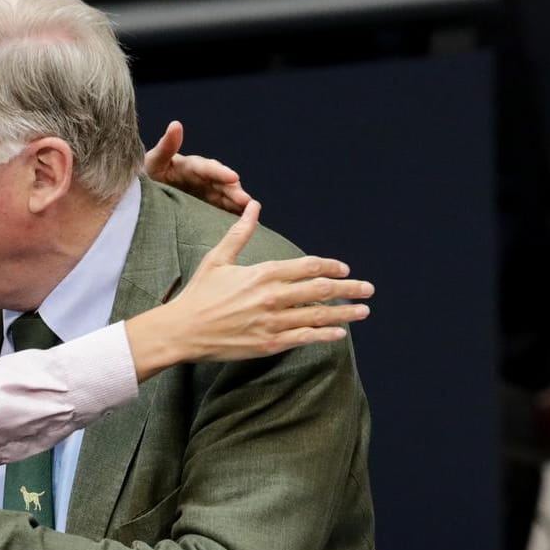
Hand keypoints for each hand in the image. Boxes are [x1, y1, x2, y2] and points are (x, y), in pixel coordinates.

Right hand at [124, 202, 373, 375]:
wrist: (181, 330)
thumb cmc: (198, 294)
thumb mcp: (218, 259)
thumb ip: (240, 233)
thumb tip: (254, 206)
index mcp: (262, 273)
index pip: (307, 266)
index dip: (330, 267)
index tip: (345, 269)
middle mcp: (271, 296)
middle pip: (320, 290)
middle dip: (348, 288)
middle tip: (368, 289)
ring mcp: (271, 321)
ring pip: (317, 315)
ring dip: (344, 313)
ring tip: (363, 311)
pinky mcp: (267, 343)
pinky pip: (303, 338)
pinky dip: (324, 335)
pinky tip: (340, 334)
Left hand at [144, 120, 251, 213]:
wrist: (137, 197)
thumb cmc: (144, 176)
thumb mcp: (152, 162)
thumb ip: (166, 146)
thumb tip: (176, 124)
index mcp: (189, 166)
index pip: (207, 168)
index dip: (220, 172)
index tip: (234, 177)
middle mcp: (200, 178)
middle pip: (220, 183)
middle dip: (233, 191)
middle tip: (247, 201)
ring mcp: (203, 194)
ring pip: (223, 197)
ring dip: (236, 203)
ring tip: (249, 212)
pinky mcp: (204, 207)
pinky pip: (220, 210)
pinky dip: (231, 214)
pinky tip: (243, 221)